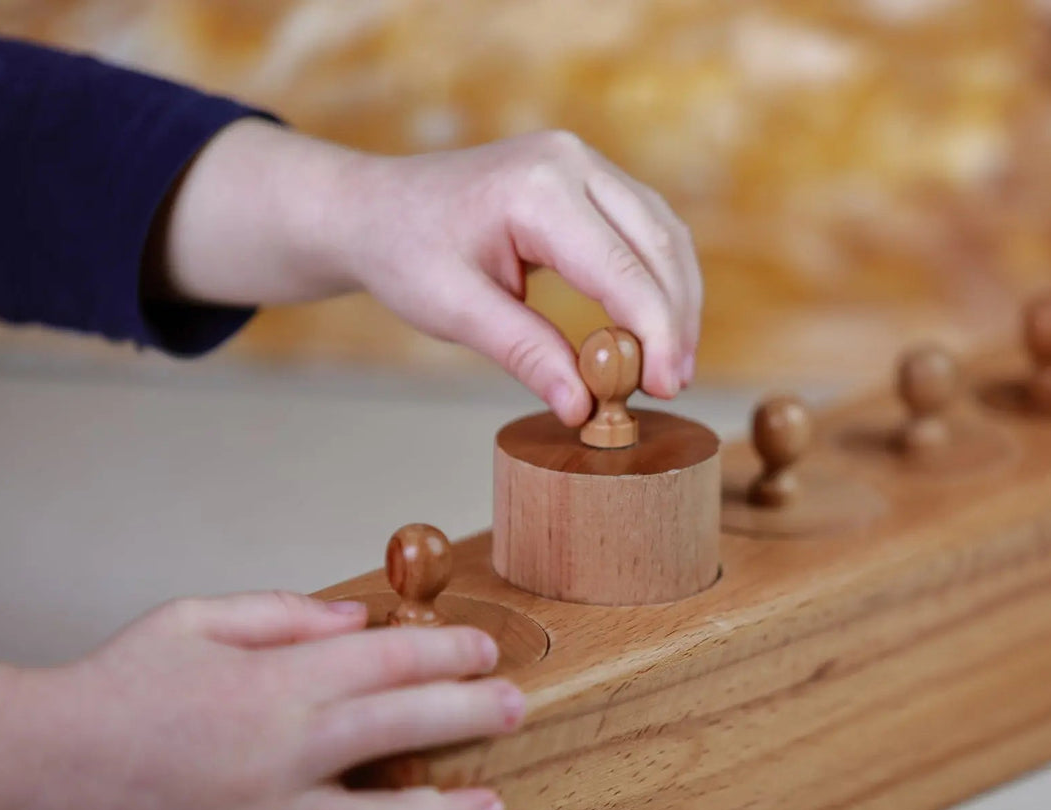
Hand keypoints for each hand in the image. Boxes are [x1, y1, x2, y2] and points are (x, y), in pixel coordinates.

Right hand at [0, 592, 523, 809]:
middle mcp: (281, 751)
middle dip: (471, 717)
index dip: (448, 651)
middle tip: (515, 711)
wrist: (40, 761)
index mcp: (276, 683)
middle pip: (402, 729)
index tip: (483, 649)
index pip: (388, 660)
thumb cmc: (119, 684)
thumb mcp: (199, 619)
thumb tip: (360, 617)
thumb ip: (287, 614)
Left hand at [152, 122, 702, 424]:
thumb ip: (526, 354)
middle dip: (674, 320)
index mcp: (537, 189)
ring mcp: (584, 162)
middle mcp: (572, 161)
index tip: (662, 387)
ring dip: (676, 300)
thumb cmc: (405, 252)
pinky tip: (655, 326)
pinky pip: (646, 228)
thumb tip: (583, 407)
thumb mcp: (455, 311)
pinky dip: (659, 279)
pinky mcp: (588, 177)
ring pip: (663, 234)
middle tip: (671, 385)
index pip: (622, 270)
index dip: (653, 333)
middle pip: (657, 246)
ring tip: (670, 364)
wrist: (375, 208)